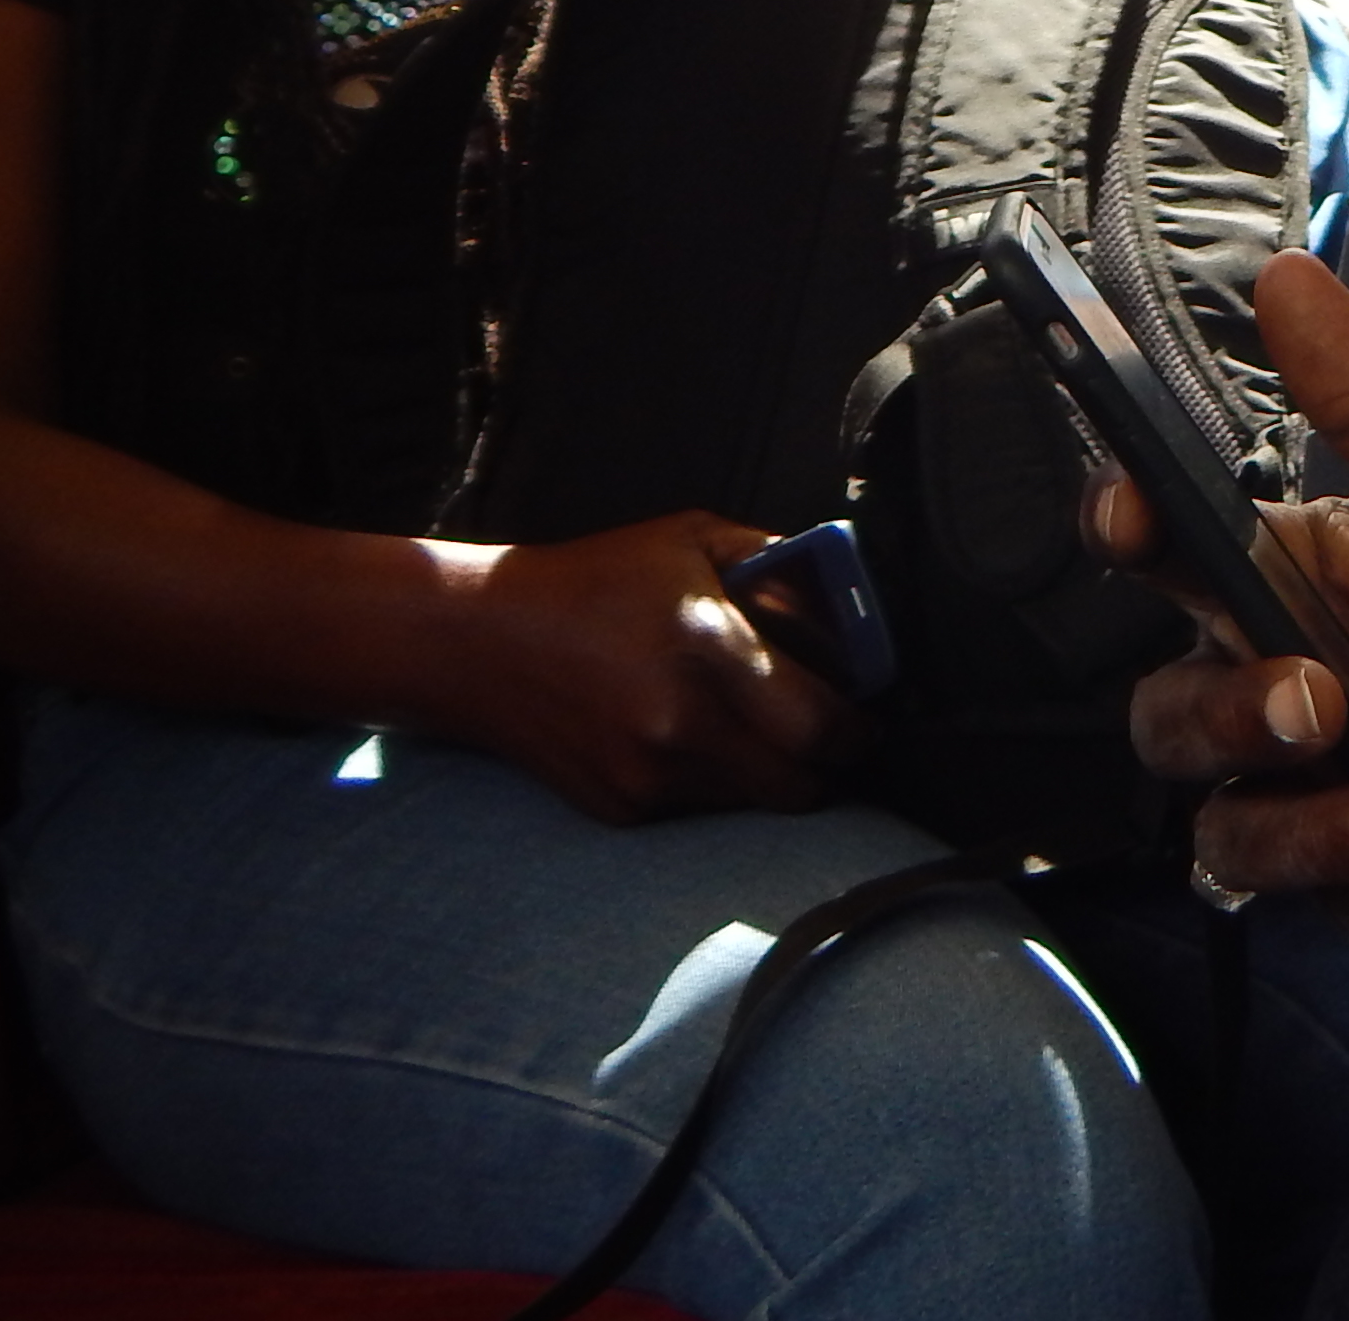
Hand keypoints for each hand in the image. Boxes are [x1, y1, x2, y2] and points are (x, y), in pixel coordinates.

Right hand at [434, 510, 861, 821]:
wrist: (483, 642)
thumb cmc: (596, 580)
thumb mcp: (692, 540)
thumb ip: (777, 563)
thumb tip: (847, 599)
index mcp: (707, 649)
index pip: (821, 728)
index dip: (858, 730)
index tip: (865, 716)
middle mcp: (681, 724)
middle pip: (800, 786)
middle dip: (828, 764)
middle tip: (827, 733)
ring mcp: (649, 776)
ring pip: (755, 802)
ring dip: (771, 773)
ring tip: (751, 723)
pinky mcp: (624, 809)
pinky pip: (702, 809)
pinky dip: (715, 781)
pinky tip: (686, 733)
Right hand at [1101, 254, 1348, 942]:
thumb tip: (1288, 276)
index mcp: (1267, 591)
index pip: (1161, 560)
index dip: (1125, 531)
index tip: (1127, 507)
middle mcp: (1266, 703)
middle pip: (1174, 726)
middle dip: (1227, 716)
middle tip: (1314, 696)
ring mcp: (1317, 805)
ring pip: (1248, 846)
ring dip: (1321, 834)